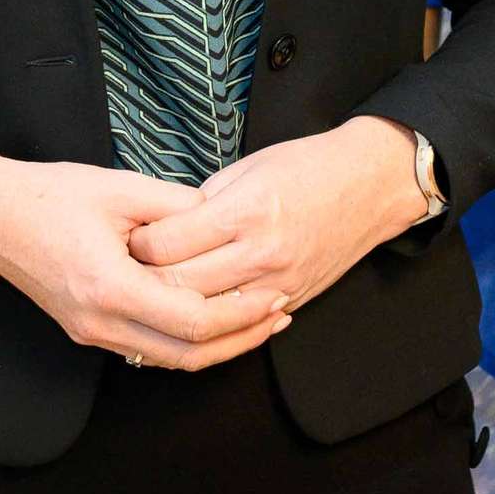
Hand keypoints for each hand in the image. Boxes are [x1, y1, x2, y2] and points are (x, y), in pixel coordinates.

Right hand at [0, 150, 293, 369]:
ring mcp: (93, 332)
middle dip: (241, 338)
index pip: (192, 322)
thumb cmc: (50, 196)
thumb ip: (178, 207)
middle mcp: (100, 321)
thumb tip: (225, 221)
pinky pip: (150, 350)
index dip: (241, 314)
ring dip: (219, 346)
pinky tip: (214, 319)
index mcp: (110, 286)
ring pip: (170, 361)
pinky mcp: (90, 330)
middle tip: (279, 313)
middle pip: (188, 355)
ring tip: (258, 320)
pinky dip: (188, 342)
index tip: (273, 294)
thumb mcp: (121, 188)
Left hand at [125, 119, 430, 310]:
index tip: (128, 238)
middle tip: (126, 271)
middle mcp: (261, 253)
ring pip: (204, 315)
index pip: (168, 245)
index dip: (138, 244)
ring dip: (172, 307)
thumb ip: (201, 202)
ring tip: (151, 293)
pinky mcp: (290, 300)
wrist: (368, 186)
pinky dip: (209, 321)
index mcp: (245, 211)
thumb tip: (161, 228)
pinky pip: (237, 326)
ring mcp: (277, 283)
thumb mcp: (246, 168)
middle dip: (143, 281)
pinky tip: (189, 310)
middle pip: (178, 286)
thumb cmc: (306, 168)